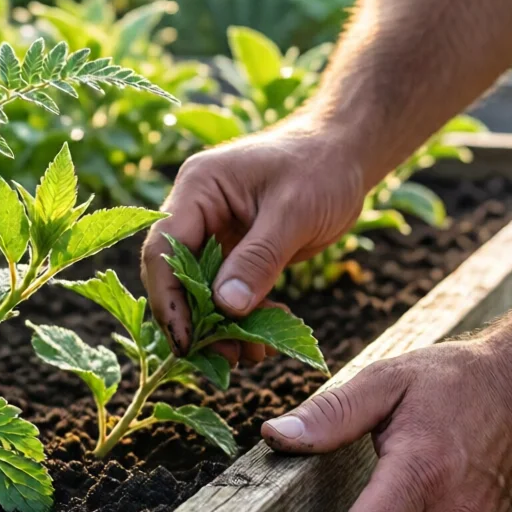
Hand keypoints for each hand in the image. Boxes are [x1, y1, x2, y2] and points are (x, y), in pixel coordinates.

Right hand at [141, 120, 366, 354]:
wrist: (347, 153)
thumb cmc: (321, 167)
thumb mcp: (293, 213)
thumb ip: (259, 259)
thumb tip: (227, 309)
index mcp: (197, 189)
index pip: (164, 249)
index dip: (169, 298)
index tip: (187, 340)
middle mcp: (197, 211)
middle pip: (177, 276)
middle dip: (198, 320)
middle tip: (225, 357)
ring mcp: (215, 232)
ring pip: (202, 290)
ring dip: (223, 326)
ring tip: (253, 354)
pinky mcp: (237, 250)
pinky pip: (228, 291)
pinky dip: (244, 317)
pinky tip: (268, 337)